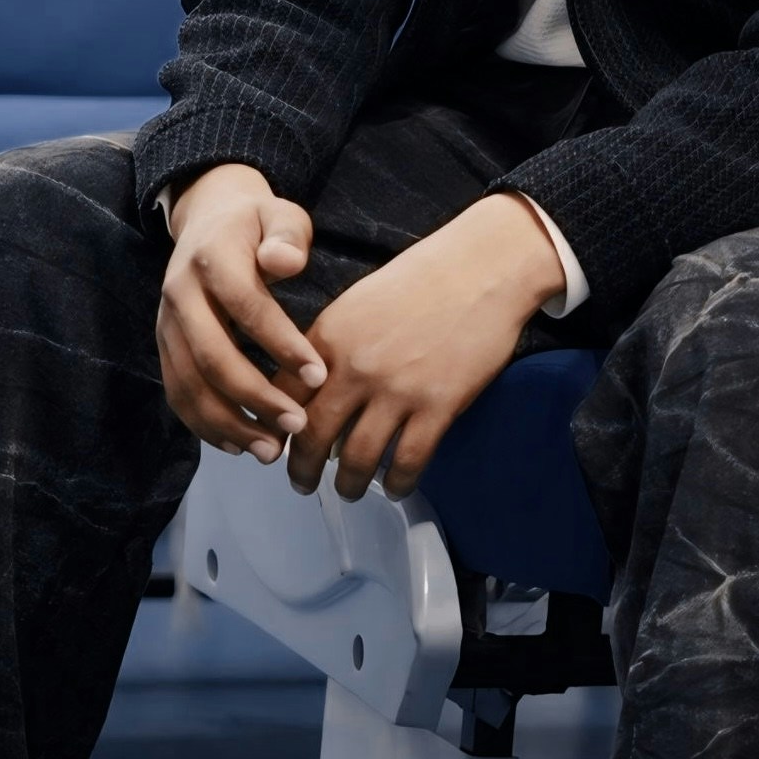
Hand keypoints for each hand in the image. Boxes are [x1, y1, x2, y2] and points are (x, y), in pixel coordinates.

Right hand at [157, 164, 324, 461]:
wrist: (207, 219)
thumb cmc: (257, 224)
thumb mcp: (281, 214)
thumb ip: (288, 235)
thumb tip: (286, 262)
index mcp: (212, 256)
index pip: (246, 306)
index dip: (281, 344)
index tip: (319, 377)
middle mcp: (180, 292)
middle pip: (212, 355)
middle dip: (256, 397)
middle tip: (298, 426)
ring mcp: (166, 323)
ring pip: (189, 384)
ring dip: (230, 423)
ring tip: (273, 450)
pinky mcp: (164, 346)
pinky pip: (178, 393)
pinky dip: (205, 425)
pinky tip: (240, 445)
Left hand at [286, 194, 565, 500]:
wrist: (482, 267)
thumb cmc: (423, 279)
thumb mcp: (358, 303)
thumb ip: (331, 344)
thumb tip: (314, 391)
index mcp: (330, 337)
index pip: (285, 395)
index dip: (276, 429)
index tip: (277, 446)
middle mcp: (356, 367)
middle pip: (313, 435)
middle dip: (303, 469)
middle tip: (303, 484)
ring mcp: (398, 389)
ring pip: (358, 458)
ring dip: (348, 484)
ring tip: (349, 490)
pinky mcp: (438, 406)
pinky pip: (409, 461)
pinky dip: (398, 482)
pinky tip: (395, 486)